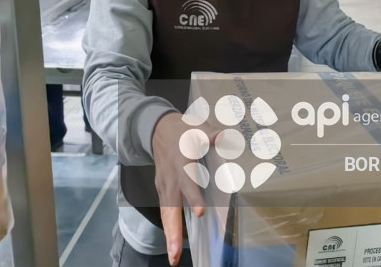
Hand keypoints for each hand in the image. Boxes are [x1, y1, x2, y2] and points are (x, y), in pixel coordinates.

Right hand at [151, 112, 208, 265]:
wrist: (157, 128)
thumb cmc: (183, 130)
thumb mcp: (198, 127)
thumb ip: (210, 134)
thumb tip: (223, 136)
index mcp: (181, 163)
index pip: (187, 182)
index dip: (193, 196)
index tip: (200, 212)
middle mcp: (170, 178)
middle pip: (170, 208)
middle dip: (173, 231)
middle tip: (174, 254)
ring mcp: (164, 186)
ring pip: (166, 214)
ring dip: (169, 236)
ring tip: (172, 258)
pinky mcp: (162, 190)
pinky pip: (165, 211)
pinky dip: (169, 228)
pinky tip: (173, 245)